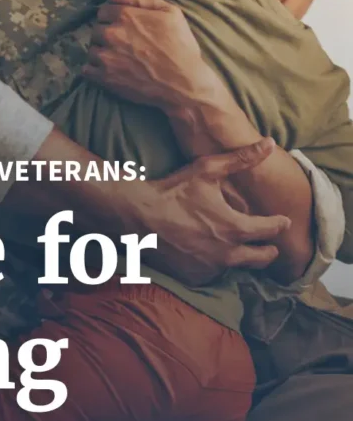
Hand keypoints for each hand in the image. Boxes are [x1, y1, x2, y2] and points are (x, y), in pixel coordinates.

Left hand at [84, 0, 222, 112]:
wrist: (183, 84)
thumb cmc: (180, 46)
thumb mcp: (170, 12)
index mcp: (125, 16)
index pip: (103, 11)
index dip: (112, 18)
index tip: (122, 27)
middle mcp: (111, 34)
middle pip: (96, 30)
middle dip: (106, 35)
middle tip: (122, 45)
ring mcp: (106, 57)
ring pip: (91, 50)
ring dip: (101, 53)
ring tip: (118, 59)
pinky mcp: (104, 78)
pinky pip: (87, 70)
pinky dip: (95, 71)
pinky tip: (109, 71)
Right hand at [128, 139, 290, 284]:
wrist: (138, 217)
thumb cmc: (173, 191)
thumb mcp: (208, 169)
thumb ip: (242, 159)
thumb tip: (271, 143)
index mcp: (236, 227)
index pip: (271, 230)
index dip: (279, 224)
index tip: (283, 221)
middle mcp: (228, 253)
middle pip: (262, 258)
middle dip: (269, 251)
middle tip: (270, 245)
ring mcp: (210, 268)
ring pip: (236, 266)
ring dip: (239, 257)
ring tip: (235, 247)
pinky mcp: (194, 277)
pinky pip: (213, 274)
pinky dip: (214, 265)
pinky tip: (210, 254)